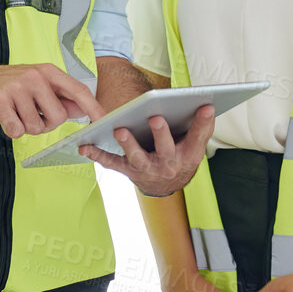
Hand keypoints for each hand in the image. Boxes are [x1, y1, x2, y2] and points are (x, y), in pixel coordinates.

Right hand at [0, 63, 101, 138]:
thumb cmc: (5, 84)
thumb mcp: (35, 83)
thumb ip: (58, 96)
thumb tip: (83, 109)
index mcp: (47, 71)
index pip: (78, 90)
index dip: (93, 107)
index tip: (103, 121)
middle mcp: (34, 76)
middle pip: (58, 117)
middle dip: (46, 124)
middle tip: (29, 114)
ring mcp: (16, 87)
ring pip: (36, 127)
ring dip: (26, 127)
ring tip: (14, 112)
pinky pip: (17, 131)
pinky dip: (12, 130)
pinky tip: (4, 117)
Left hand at [81, 107, 213, 197]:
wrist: (166, 186)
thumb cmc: (181, 156)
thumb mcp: (195, 146)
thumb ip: (201, 127)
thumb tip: (207, 105)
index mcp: (188, 155)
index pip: (197, 138)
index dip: (202, 123)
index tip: (206, 106)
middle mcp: (167, 164)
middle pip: (165, 149)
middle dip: (160, 134)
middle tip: (155, 118)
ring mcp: (146, 168)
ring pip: (137, 158)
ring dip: (128, 144)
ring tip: (120, 130)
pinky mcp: (128, 170)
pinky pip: (112, 163)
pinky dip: (97, 155)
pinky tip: (85, 146)